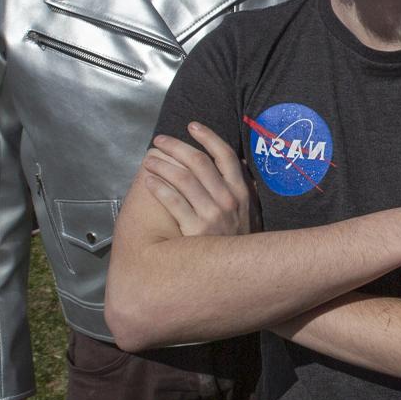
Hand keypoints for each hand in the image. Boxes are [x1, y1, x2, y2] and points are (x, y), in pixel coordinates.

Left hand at [139, 122, 254, 237]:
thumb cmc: (239, 240)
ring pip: (183, 179)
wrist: (239, 273)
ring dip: (163, 165)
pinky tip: (149, 181)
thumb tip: (241, 165)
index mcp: (242, 192)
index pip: (226, 155)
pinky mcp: (195, 230)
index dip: (208, 137)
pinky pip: (173, 202)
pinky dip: (159, 188)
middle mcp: (229, 200)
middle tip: (160, 141)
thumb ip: (245, 189)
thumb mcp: (251, 212)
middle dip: (177, 146)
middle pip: (199, 162)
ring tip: (149, 160)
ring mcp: (212, 215)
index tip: (192, 126)